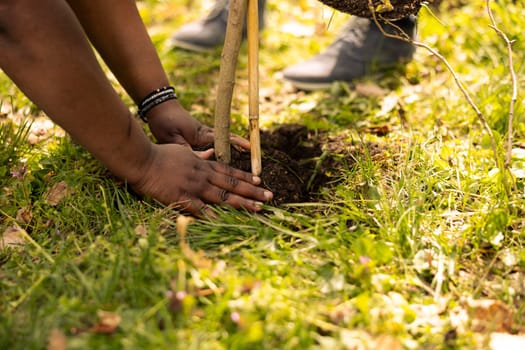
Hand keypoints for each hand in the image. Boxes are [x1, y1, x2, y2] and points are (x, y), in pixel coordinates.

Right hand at [130, 143, 272, 215]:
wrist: (142, 160)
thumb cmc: (160, 155)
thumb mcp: (183, 151)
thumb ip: (197, 156)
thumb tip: (209, 153)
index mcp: (203, 165)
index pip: (229, 171)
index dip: (246, 177)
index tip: (260, 182)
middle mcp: (203, 176)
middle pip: (232, 184)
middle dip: (252, 192)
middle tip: (270, 197)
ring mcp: (194, 187)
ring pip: (223, 196)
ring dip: (242, 203)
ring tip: (258, 209)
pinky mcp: (182, 198)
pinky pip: (201, 209)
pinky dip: (214, 216)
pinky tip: (227, 222)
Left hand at [147, 100, 249, 149]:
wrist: (159, 106)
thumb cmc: (165, 121)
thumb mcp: (173, 139)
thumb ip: (188, 150)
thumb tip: (208, 157)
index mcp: (201, 134)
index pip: (225, 138)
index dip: (239, 143)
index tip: (251, 147)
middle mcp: (205, 133)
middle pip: (228, 140)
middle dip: (241, 146)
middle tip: (254, 154)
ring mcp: (202, 134)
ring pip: (222, 142)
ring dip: (233, 148)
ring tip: (244, 160)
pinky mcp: (197, 135)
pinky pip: (213, 143)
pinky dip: (222, 148)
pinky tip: (225, 159)